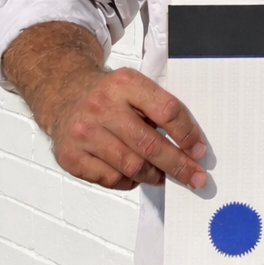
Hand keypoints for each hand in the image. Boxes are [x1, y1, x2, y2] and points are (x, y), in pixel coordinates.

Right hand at [51, 65, 208, 191]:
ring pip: (131, 166)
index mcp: (125, 83)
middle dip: (178, 164)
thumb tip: (189, 146)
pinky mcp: (71, 156)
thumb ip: (158, 109)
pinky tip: (133, 174)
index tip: (199, 150)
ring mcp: (84, 133)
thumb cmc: (108, 96)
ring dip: (154, 175)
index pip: (166, 110)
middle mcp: (102, 106)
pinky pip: (111, 179)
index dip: (187, 133)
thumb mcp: (133, 87)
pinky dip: (128, 181)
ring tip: (163, 176)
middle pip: (150, 144)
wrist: (64, 95)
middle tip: (196, 177)